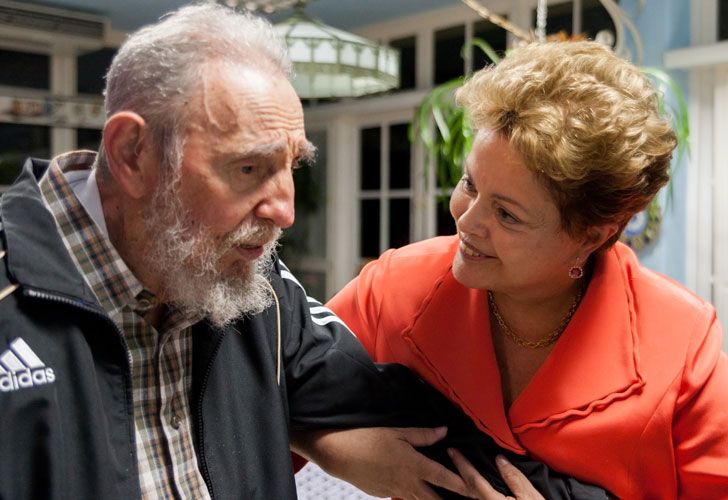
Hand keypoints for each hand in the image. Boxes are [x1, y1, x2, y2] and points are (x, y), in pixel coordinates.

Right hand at [291, 426, 472, 499]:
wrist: (339, 453)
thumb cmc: (368, 438)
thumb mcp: (397, 432)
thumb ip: (423, 435)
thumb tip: (444, 431)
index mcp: (414, 465)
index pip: (445, 479)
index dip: (463, 484)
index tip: (476, 489)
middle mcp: (407, 483)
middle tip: (464, 498)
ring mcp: (394, 491)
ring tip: (441, 497)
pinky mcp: (382, 494)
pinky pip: (402, 497)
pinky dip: (412, 495)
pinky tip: (414, 490)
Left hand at [448, 449, 543, 499]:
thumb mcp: (530, 496)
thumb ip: (514, 477)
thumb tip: (499, 458)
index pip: (473, 480)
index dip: (462, 464)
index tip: (452, 451)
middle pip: (465, 491)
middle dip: (453, 475)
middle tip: (446, 457)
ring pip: (469, 498)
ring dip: (459, 486)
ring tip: (452, 470)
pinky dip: (469, 493)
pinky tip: (466, 487)